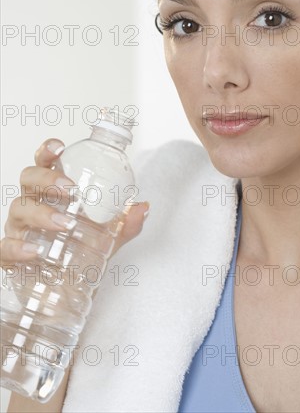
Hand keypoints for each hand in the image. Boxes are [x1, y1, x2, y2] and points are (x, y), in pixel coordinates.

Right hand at [0, 138, 149, 268]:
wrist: (66, 294)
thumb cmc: (79, 256)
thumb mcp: (107, 238)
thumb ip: (124, 223)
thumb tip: (142, 207)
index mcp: (52, 195)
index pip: (45, 165)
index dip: (47, 152)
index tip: (59, 148)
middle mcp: (32, 206)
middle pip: (28, 179)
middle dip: (46, 178)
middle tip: (69, 188)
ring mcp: (19, 230)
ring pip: (19, 209)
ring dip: (42, 213)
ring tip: (65, 223)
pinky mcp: (11, 257)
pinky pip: (5, 248)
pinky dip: (18, 247)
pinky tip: (35, 250)